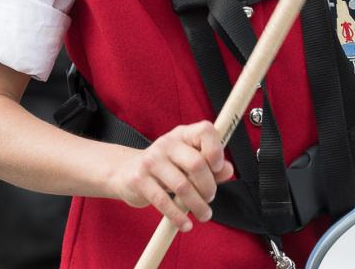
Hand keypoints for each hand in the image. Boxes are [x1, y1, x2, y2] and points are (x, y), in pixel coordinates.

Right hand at [110, 121, 232, 232]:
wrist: (126, 172)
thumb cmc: (165, 167)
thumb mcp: (187, 161)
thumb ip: (210, 166)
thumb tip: (228, 170)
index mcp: (182, 134)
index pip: (205, 131)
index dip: (216, 150)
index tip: (218, 168)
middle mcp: (166, 143)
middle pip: (196, 163)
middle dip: (208, 186)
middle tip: (210, 197)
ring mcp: (151, 160)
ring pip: (182, 186)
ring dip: (197, 205)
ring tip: (204, 214)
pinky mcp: (139, 180)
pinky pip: (163, 202)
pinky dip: (178, 216)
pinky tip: (186, 225)